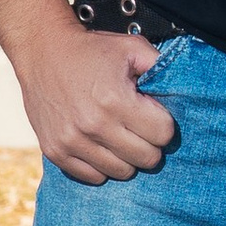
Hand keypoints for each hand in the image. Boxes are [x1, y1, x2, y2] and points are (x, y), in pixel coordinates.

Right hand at [14, 8, 177, 184]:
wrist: (42, 50)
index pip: (163, 134)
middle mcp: (93, 125)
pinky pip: (93, 177)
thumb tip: (182, 93)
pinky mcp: (55, 151)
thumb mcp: (132, 47)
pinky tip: (100, 145)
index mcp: (115, 99)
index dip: (163, 123)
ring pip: (122, 172)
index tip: (153, 113)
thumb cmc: (91, 50)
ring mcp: (72, 141)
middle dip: (150, 143)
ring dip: (127, 157)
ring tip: (119, 135)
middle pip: (146, 158)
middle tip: (140, 127)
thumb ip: (161, 68)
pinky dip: (102, 165)